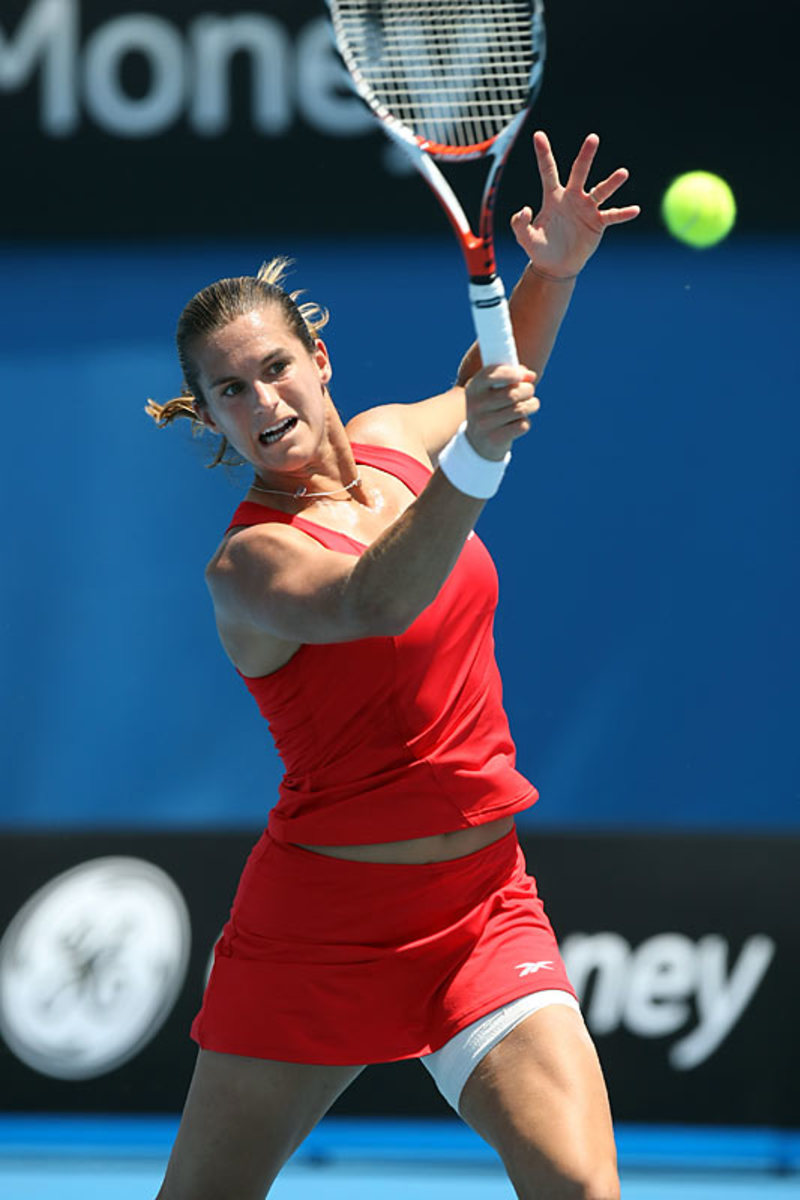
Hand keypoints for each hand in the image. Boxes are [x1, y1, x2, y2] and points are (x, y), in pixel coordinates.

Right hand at [465, 364, 539, 460]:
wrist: (478, 442)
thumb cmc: (491, 408)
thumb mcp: (493, 390)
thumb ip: (511, 376)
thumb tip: (530, 375)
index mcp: (473, 388)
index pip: (490, 375)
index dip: (509, 373)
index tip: (521, 375)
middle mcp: (475, 406)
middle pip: (512, 394)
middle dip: (528, 390)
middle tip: (529, 391)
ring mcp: (484, 424)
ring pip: (520, 409)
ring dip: (532, 405)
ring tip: (529, 405)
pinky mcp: (494, 439)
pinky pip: (522, 426)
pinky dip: (525, 423)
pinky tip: (518, 423)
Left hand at [511, 131, 639, 279]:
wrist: (557, 267)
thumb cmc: (540, 250)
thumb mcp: (525, 238)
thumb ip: (519, 224)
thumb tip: (524, 209)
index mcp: (553, 197)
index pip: (548, 171)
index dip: (543, 154)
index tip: (538, 135)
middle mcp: (572, 198)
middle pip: (579, 172)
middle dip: (586, 156)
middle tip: (593, 138)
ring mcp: (587, 209)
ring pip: (600, 191)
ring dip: (611, 183)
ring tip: (623, 173)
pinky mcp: (598, 222)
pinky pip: (612, 215)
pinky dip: (623, 213)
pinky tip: (634, 210)